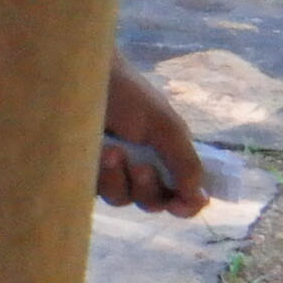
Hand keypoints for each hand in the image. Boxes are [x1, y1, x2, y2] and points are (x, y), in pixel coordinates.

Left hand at [99, 51, 210, 214]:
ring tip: (112, 151)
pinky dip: (100, 176)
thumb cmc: (129, 95)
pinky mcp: (83, 171)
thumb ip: (184, 161)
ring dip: (120, 180)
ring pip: (122, 199)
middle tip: (140, 166)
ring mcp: (111, 172)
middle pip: (152, 203)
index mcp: (169, 158)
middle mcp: (142, 169)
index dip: (185, 206)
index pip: (183, 196)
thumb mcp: (165, 126)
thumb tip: (199, 198)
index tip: (179, 204)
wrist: (85, 76)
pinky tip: (99, 151)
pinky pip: (94, 192)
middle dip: (148, 188)